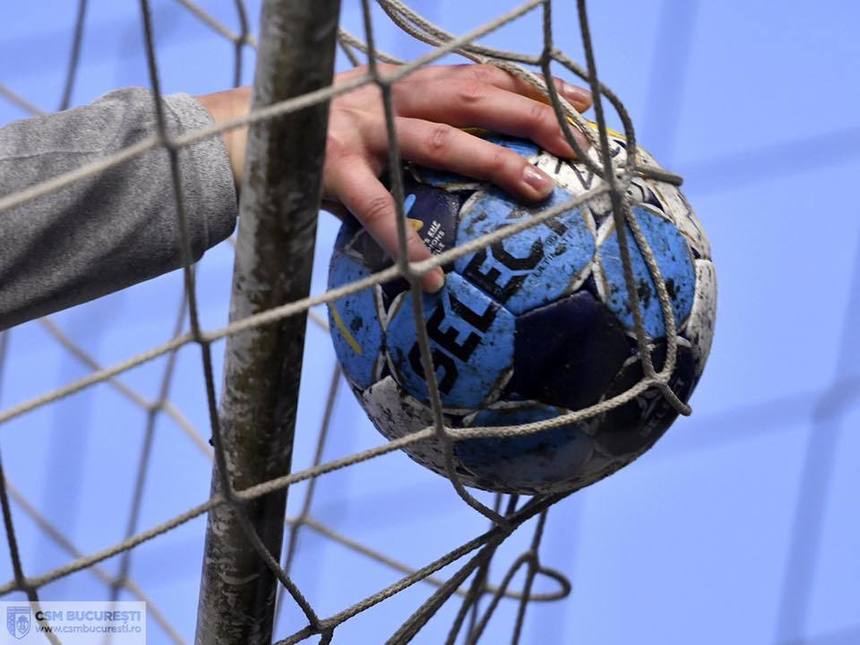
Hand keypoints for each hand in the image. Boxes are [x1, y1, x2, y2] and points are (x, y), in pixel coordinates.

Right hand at [197, 63, 591, 291]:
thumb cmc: (311, 143)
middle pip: (474, 96)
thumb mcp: (368, 131)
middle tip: (583, 143)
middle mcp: (385, 95)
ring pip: (440, 141)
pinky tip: (431, 278)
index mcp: (399, 85)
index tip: (581, 105)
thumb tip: (457, 185)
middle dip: (532, 114)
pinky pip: (376, 211)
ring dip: (493, 162)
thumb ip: (411, 145)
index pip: (476, 75)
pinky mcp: (329, 167)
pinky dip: (407, 241)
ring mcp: (359, 129)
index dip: (530, 86)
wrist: (236, 140)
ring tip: (539, 190)